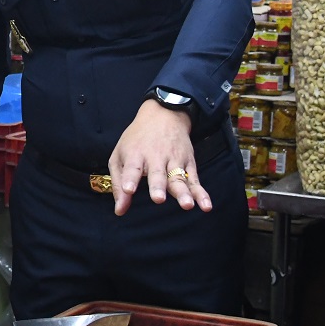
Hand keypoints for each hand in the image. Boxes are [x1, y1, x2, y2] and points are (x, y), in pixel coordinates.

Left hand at [108, 100, 211, 216]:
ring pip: (179, 178)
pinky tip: (206, 205)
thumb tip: (119, 211)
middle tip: (158, 199)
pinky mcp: (189, 164)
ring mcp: (174, 160)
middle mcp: (155, 158)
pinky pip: (195, 181)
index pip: (132, 168)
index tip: (129, 190)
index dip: (129, 179)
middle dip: (158, 187)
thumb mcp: (120, 156)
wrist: (164, 115)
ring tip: (187, 205)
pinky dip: (201, 193)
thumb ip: (118, 184)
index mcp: (135, 155)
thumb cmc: (137, 140)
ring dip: (183, 192)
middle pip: (157, 174)